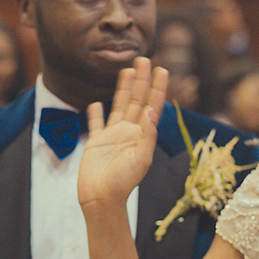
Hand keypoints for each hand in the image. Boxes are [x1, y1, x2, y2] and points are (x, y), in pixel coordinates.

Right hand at [79, 57, 168, 209]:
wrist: (101, 199)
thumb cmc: (123, 183)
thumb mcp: (141, 159)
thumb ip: (147, 135)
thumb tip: (152, 110)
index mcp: (142, 135)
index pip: (152, 106)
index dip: (157, 88)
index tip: (162, 70)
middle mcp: (129, 132)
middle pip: (137, 100)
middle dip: (141, 80)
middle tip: (144, 59)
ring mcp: (112, 136)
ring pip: (119, 106)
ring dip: (123, 88)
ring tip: (127, 70)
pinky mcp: (96, 142)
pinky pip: (96, 123)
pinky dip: (96, 113)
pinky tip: (96, 102)